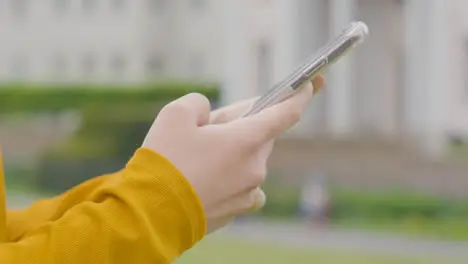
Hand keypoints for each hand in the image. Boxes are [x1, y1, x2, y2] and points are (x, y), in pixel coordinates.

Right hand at [142, 76, 324, 233]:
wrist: (151, 214)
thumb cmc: (164, 162)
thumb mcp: (176, 114)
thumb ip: (200, 103)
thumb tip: (209, 114)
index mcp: (246, 140)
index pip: (286, 113)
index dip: (301, 95)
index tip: (312, 85)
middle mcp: (255, 167)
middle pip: (260, 135)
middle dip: (241, 126)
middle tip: (210, 126)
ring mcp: (249, 191)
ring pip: (250, 159)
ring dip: (233, 151)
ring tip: (199, 157)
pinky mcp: (239, 209)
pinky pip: (243, 183)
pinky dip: (231, 175)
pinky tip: (207, 178)